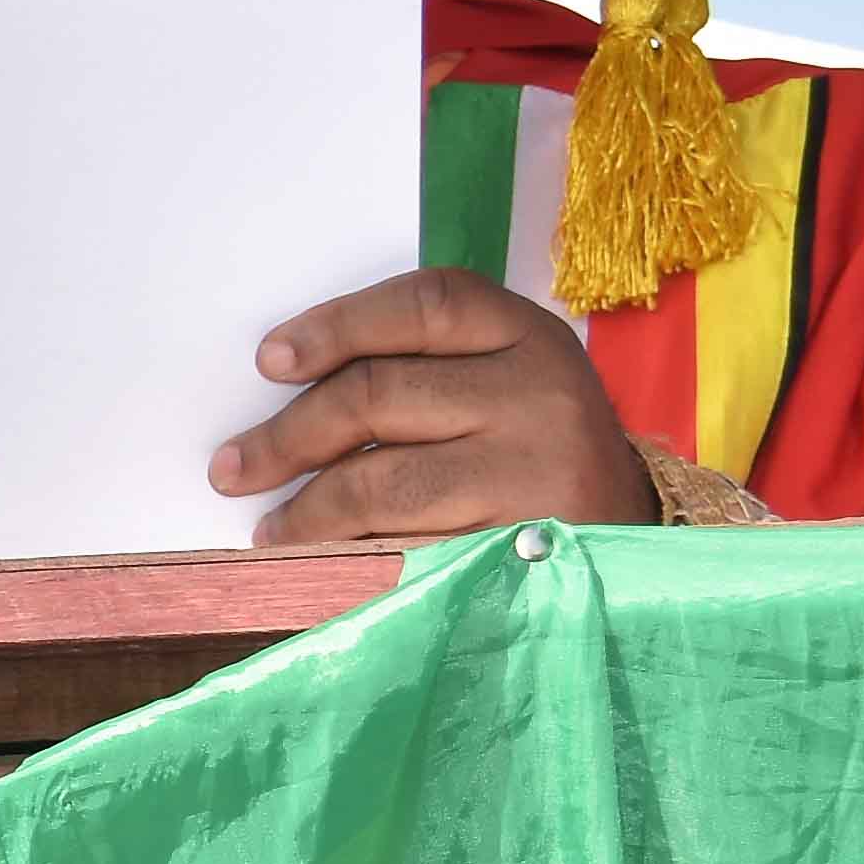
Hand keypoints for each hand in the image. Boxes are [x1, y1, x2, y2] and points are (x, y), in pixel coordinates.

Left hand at [218, 269, 660, 544]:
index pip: (423, 304)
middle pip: (380, 395)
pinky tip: (321, 559)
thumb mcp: (502, 385)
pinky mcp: (520, 542)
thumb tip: (286, 395)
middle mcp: (539, 391)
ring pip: (384, 480)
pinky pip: (408, 545)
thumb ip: (420, 371)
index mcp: (526, 336)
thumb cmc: (534, 453)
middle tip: (233, 467)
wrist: (630, 535)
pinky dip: (351, 553)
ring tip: (271, 527)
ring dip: (308, 508)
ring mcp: (535, 470)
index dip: (337, 326)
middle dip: (289, 435)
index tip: (269, 360)